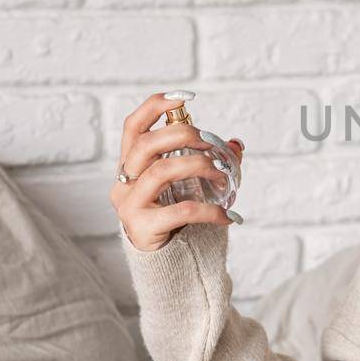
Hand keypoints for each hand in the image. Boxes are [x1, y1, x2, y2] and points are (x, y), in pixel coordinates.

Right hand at [110, 92, 244, 251]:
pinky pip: (181, 211)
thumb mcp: (189, 185)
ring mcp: (129, 205)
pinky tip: (228, 216)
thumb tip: (236, 144)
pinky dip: (210, 210)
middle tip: (211, 143)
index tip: (183, 97)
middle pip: (145, 145)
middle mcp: (124, 182)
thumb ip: (210, 162)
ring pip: (160, 172)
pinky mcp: (142, 228)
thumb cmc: (175, 216)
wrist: (165, 262)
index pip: (133, 127)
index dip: (153, 107)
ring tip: (223, 177)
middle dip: (182, 135)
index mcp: (131, 165)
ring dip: (198, 166)